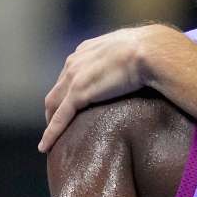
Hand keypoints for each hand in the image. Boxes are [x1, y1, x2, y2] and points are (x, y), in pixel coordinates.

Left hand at [39, 24, 172, 152]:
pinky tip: (46, 146)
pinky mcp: (79, 94)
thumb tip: (137, 67)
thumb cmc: (149, 50)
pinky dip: (52, 133)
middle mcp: (74, 62)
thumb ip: (123, 58)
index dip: (66, 91)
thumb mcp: (130, 50)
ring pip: (54, 105)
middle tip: (57, 125)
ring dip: (50, 122)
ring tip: (51, 139)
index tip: (68, 104)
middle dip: (54, 107)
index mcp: (86, 51)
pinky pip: (60, 118)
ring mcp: (74, 78)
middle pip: (57, 90)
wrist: (150, 50)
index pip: (69, 74)